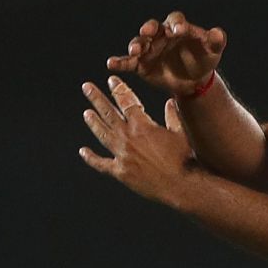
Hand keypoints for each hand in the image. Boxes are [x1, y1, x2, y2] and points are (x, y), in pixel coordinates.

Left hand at [79, 77, 194, 205]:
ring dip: (93, 122)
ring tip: (86, 113)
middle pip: (108, 114)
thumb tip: (169, 102)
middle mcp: (128, 138)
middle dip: (97, 99)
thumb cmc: (183, 159)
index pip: (126, 102)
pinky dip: (91, 158)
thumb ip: (171, 117)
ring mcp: (122, 155)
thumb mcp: (179, 133)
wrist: (180, 185)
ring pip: (102, 134)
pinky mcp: (120, 172)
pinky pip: (101, 164)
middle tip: (87, 87)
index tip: (111, 81)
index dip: (118, 90)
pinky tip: (83, 151)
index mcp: (142, 126)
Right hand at [105, 12, 225, 96]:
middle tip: (147, 32)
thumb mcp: (213, 51)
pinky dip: (119, 62)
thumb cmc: (204, 59)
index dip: (177, 24)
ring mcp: (149, 49)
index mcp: (178, 27)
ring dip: (135, 45)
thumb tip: (218, 34)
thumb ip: (216, 41)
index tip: (179, 30)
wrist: (194, 80)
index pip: (175, 21)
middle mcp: (160, 35)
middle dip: (149, 29)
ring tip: (134, 51)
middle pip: (152, 28)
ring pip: (139, 44)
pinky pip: (128, 62)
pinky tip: (111, 63)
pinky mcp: (141, 65)